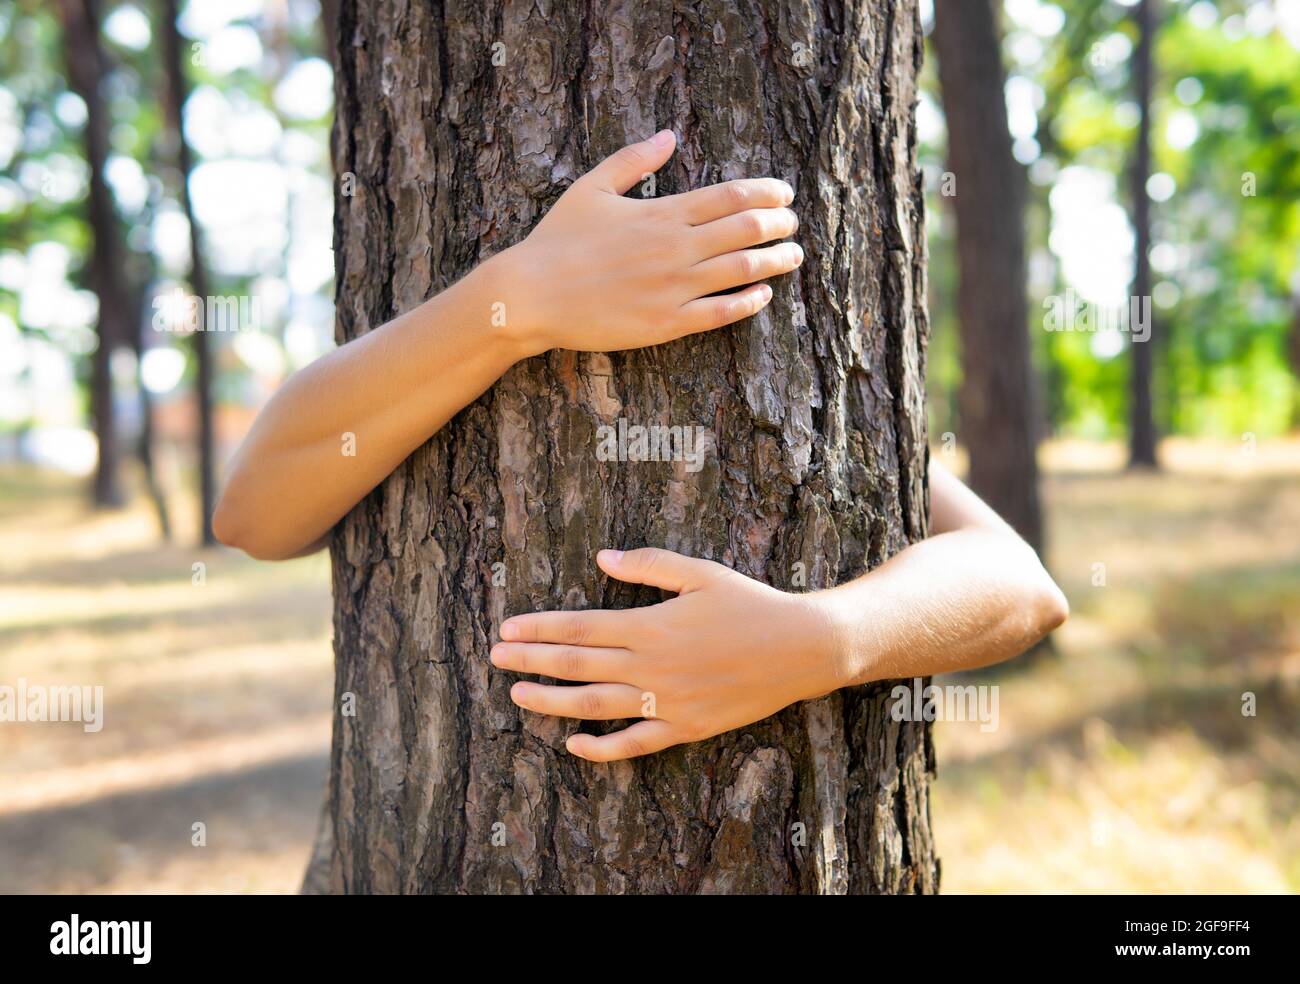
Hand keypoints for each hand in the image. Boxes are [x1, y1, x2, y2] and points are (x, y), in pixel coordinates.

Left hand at [491, 548, 844, 761]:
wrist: (800, 649)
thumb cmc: (750, 604)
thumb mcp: (699, 572)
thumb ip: (647, 565)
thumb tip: (601, 557)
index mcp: (651, 624)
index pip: (580, 628)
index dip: (540, 629)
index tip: (508, 629)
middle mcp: (652, 665)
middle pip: (577, 666)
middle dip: (531, 661)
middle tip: (496, 658)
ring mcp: (666, 701)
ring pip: (594, 706)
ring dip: (551, 701)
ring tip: (518, 694)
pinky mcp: (684, 728)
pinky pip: (634, 743)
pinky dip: (601, 748)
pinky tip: (573, 743)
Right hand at [498, 130, 802, 356]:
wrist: (531, 295)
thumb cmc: (558, 240)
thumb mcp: (592, 188)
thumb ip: (633, 160)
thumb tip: (668, 136)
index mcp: (661, 213)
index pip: (731, 196)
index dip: (767, 193)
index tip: (785, 194)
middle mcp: (675, 248)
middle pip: (747, 229)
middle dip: (780, 224)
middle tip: (793, 224)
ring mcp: (673, 288)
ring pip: (743, 270)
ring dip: (776, 260)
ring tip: (793, 255)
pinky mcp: (666, 324)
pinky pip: (721, 313)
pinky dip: (749, 302)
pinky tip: (764, 294)